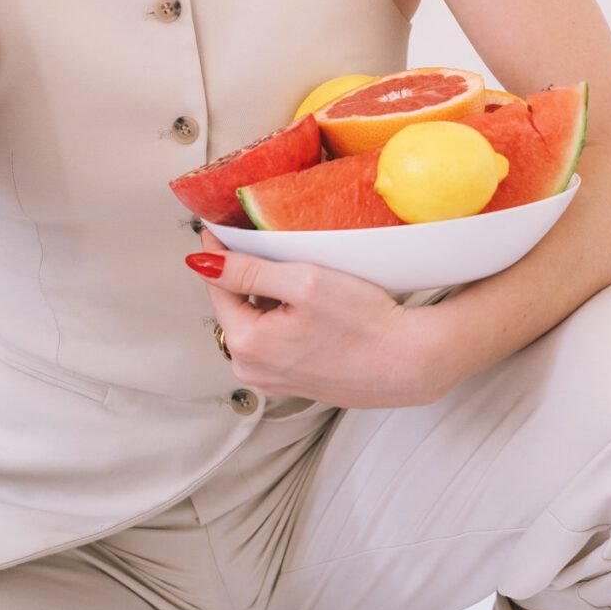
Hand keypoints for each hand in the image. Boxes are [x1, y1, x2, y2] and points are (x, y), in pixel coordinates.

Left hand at [185, 225, 445, 408]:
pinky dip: (284, 319)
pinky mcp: (294, 382)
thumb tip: (201, 263)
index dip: (220, 251)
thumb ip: (247, 270)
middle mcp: (252, 369)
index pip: (217, 284)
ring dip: (267, 298)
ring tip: (298, 278)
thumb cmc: (364, 325)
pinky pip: (274, 341)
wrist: (409, 363)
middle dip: (247, 276)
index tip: (220, 227)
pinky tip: (311, 308)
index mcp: (246, 344)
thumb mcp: (303, 281)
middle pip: (234, 305)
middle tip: (271, 249)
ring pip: (255, 323)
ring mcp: (273, 380)